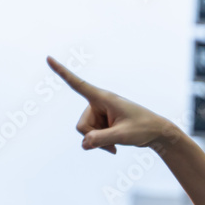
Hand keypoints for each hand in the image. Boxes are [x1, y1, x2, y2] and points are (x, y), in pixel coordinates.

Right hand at [46, 56, 178, 153]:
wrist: (157, 133)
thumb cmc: (143, 129)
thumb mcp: (123, 135)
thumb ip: (102, 140)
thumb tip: (84, 144)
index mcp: (104, 98)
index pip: (79, 84)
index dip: (62, 72)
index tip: (48, 58)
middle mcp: (99, 103)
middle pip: (82, 125)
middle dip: (93, 137)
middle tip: (113, 142)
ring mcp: (100, 113)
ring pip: (85, 132)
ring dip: (98, 141)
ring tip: (116, 143)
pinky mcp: (102, 122)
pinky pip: (91, 136)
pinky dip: (100, 143)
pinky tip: (114, 147)